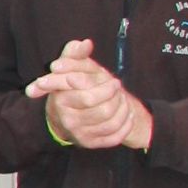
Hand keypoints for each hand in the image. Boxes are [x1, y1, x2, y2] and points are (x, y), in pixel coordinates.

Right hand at [26, 39, 143, 148]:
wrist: (60, 117)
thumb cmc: (68, 88)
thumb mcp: (68, 68)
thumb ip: (74, 54)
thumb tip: (85, 43)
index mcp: (61, 102)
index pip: (88, 98)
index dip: (106, 88)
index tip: (114, 81)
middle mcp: (69, 121)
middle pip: (103, 111)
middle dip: (116, 98)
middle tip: (118, 90)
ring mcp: (80, 134)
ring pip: (111, 123)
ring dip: (123, 110)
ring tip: (123, 100)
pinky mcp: (90, 143)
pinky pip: (115, 137)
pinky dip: (125, 125)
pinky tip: (127, 115)